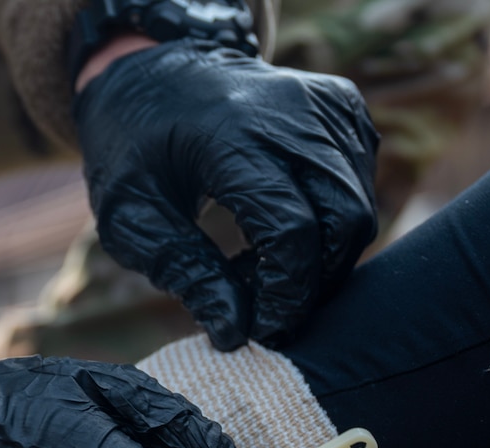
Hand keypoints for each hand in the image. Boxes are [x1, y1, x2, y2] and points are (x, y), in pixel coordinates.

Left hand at [75, 40, 380, 349]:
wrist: (156, 72)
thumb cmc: (135, 149)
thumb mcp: (130, 217)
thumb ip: (184, 271)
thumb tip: (235, 332)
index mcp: (232, 136)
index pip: (292, 229)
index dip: (286, 293)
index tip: (262, 328)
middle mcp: (292, 112)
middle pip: (344, 221)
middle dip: (314, 284)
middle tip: (268, 310)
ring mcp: (325, 104)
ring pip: (359, 207)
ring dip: (323, 259)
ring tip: (262, 270)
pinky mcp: (342, 107)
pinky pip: (359, 183)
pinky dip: (331, 224)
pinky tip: (279, 231)